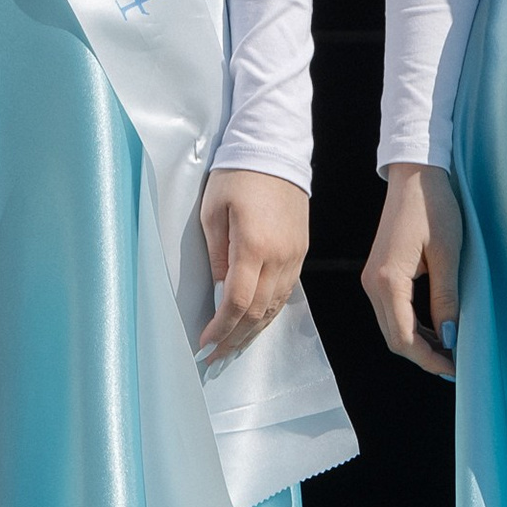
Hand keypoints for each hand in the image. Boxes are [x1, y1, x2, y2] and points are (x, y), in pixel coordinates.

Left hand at [197, 169, 308, 365]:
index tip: (205, 343)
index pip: (238, 302)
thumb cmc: (236, 175)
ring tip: (232, 347)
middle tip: (214, 356)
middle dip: (235, 338)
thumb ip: (217, 255)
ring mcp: (294, 256)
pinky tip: (255, 322)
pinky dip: (269, 313)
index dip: (221, 328)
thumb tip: (222, 290)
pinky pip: (286, 292)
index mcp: (253, 246)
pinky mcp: (301, 252)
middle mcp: (279, 257)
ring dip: (253, 331)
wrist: (274, 149)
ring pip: (275, 307)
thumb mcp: (213, 211)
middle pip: (258, 311)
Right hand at [362, 163, 460, 377]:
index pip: (404, 338)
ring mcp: (372, 279)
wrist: (414, 176)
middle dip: (424, 356)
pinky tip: (435, 329)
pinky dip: (412, 327)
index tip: (455, 369)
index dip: (429, 359)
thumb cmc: (433, 207)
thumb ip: (446, 299)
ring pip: (392, 327)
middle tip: (455, 365)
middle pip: (394, 338)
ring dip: (418, 343)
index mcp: (388, 280)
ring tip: (450, 350)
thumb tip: (448, 337)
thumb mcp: (447, 254)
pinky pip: (391, 311)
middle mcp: (373, 283)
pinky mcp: (378, 274)